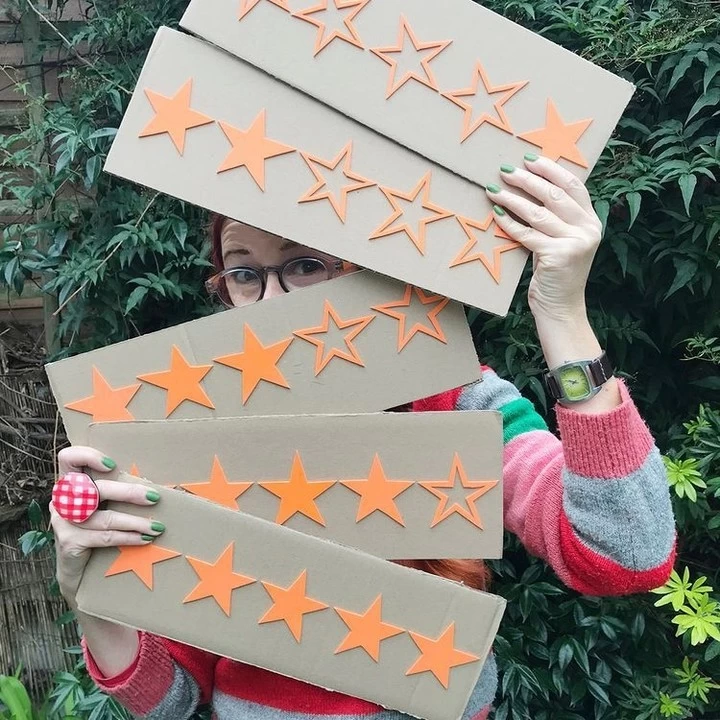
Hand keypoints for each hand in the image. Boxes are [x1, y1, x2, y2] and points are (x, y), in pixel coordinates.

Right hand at [51, 446, 163, 606]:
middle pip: (95, 489)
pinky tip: (144, 539)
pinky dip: (127, 537)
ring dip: (135, 521)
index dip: (87, 456)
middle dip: (128, 492)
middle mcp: (62, 499)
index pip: (69, 459)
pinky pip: (103, 537)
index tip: (113, 464)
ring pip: (104, 517)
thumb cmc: (96, 530)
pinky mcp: (68, 542)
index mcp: (71, 483)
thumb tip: (160, 488)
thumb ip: (118, 493)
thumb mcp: (104, 507)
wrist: (78, 571)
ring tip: (156, 527)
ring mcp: (63, 521)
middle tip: (154, 497)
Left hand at [485, 156, 602, 321]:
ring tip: (493, 190)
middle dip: (527, 180)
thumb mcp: (561, 241)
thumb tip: (528, 187)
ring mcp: (575, 242)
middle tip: (505, 170)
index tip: (530, 159)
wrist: (560, 307)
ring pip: (538, 213)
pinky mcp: (557, 255)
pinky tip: (496, 214)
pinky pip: (527, 234)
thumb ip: (555, 218)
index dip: (551, 169)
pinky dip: (509, 223)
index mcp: (592, 221)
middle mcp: (588, 229)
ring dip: (512, 199)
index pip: (573, 185)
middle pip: (554, 195)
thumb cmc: (555, 273)